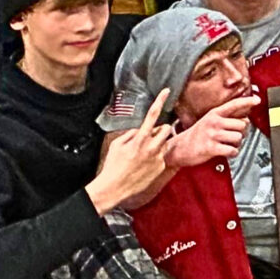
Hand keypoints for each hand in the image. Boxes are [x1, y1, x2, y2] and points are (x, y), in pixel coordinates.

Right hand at [86, 91, 173, 213]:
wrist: (115, 187)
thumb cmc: (113, 165)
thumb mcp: (117, 144)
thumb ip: (131, 134)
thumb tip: (139, 130)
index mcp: (140, 139)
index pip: (152, 115)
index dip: (160, 101)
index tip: (167, 91)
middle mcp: (152, 147)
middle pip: (166, 129)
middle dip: (161, 129)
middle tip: (151, 135)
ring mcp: (158, 158)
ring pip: (165, 143)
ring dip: (158, 143)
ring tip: (145, 152)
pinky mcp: (161, 167)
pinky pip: (162, 156)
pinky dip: (155, 157)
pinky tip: (144, 164)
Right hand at [167, 91, 259, 167]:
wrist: (179, 148)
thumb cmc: (196, 135)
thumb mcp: (209, 121)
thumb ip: (225, 118)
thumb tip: (245, 117)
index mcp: (214, 114)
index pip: (233, 104)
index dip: (247, 101)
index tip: (257, 100)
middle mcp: (214, 122)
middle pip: (242, 124)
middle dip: (242, 132)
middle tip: (235, 135)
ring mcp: (212, 135)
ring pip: (238, 138)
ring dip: (237, 143)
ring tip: (228, 144)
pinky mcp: (211, 148)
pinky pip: (232, 150)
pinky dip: (232, 153)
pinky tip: (226, 151)